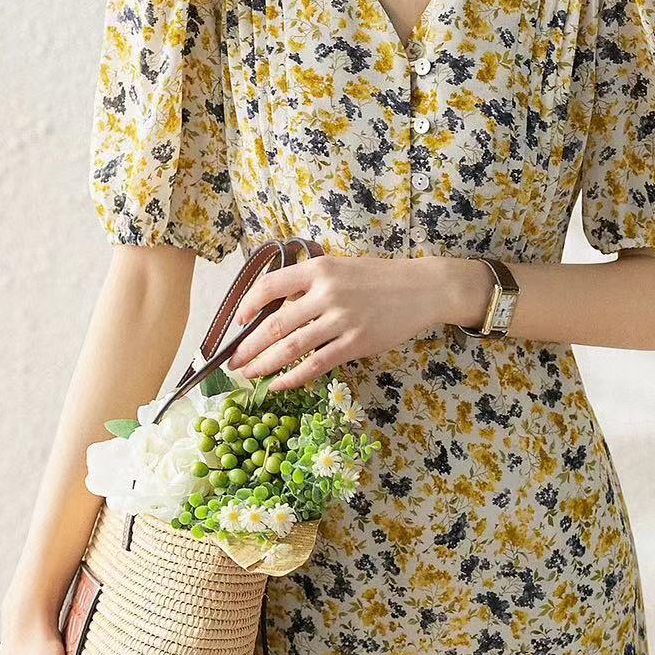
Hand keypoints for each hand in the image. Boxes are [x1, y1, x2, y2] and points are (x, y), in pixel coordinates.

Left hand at [227, 253, 453, 388]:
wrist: (421, 289)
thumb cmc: (379, 279)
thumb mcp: (341, 269)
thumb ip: (311, 286)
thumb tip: (280, 310)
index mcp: (319, 269)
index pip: (270, 285)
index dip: (248, 304)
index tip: (238, 322)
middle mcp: (326, 293)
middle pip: (276, 323)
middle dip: (249, 346)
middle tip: (233, 362)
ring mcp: (341, 320)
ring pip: (292, 347)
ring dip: (265, 364)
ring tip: (249, 376)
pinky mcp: (356, 343)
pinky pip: (317, 364)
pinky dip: (294, 377)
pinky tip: (279, 385)